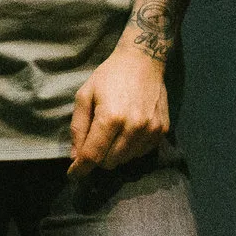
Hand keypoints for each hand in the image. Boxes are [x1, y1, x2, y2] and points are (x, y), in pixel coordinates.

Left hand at [68, 41, 169, 177]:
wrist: (143, 60)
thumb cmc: (110, 75)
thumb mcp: (85, 95)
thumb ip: (78, 127)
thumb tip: (75, 156)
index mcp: (110, 117)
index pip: (93, 155)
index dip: (80, 169)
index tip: (73, 175)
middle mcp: (133, 127)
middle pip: (109, 162)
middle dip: (98, 157)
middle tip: (96, 140)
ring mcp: (150, 130)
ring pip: (125, 160)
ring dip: (115, 153)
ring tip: (113, 132)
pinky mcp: (162, 131)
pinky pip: (141, 153)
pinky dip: (131, 148)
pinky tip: (128, 130)